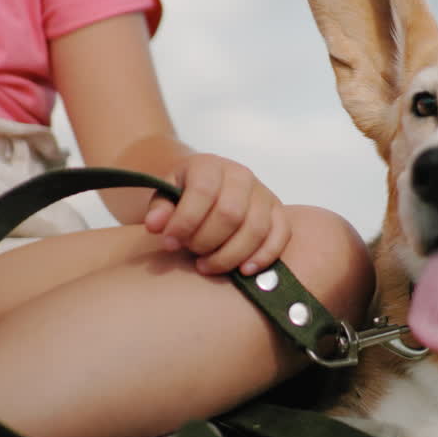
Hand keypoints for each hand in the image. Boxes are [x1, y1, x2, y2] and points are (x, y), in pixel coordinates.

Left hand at [143, 154, 289, 275]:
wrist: (209, 186)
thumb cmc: (185, 194)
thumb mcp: (166, 194)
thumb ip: (160, 208)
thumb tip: (156, 225)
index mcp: (210, 166)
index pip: (203, 192)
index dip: (185, 221)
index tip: (169, 242)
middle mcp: (241, 175)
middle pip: (230, 214)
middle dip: (206, 241)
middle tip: (190, 253)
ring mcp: (264, 194)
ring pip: (256, 229)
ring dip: (230, 255)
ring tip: (207, 266)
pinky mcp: (278, 213)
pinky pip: (281, 235)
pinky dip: (264, 256)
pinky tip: (243, 271)